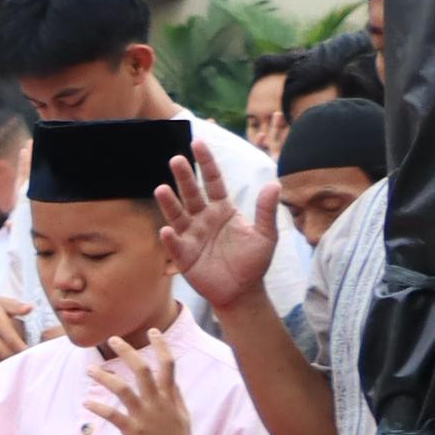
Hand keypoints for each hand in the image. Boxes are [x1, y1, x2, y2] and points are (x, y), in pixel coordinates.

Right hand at [0, 292, 34, 370]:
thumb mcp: (0, 300)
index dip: (21, 349)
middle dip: (14, 361)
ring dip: (1, 369)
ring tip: (13, 376)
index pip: (10, 338)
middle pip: (1, 352)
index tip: (32, 356)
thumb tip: (31, 308)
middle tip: (27, 368)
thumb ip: (16, 306)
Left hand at [83, 330, 205, 434]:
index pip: (168, 365)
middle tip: (112, 339)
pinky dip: (99, 408)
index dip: (161, 346)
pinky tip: (87, 402)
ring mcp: (146, 416)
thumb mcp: (183, 414)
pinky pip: (113, 416)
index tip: (153, 331)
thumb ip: (176, 396)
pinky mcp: (134, 431)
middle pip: (142, 370)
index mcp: (171, 397)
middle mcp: (158, 402)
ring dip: (105, 377)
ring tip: (90, 369)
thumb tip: (173, 381)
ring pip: (123, 389)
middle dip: (127, 352)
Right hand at [157, 150, 282, 312]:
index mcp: (223, 210)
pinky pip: (174, 244)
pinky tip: (166, 230)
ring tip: (161, 188)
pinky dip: (169, 238)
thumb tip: (274, 184)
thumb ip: (266, 210)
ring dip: (169, 203)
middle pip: (191, 193)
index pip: (212, 181)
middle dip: (183, 177)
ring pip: (177, 215)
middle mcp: (203, 219)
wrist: (243, 291)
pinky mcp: (183, 255)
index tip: (198, 142)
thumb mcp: (266, 235)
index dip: (206, 163)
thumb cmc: (253, 262)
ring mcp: (191, 236)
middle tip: (176, 159)